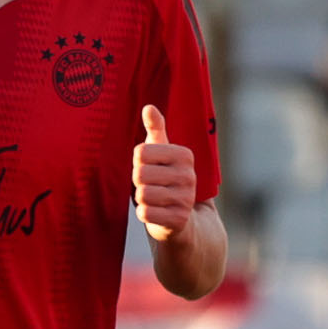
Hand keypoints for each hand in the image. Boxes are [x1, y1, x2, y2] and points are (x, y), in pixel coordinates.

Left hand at [134, 105, 197, 241]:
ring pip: (142, 194)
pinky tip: (157, 213)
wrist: (184, 221)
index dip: (138, 162)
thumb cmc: (166, 181)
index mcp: (185, 155)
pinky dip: (145, 215)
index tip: (152, 168)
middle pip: (139, 173)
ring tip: (155, 200)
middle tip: (152, 186)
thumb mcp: (162, 154)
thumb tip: (149, 107)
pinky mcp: (179, 220)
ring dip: (142, 199)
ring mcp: (186, 199)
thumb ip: (156, 130)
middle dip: (139, 182)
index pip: (141, 151)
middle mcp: (189, 176)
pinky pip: (145, 213)